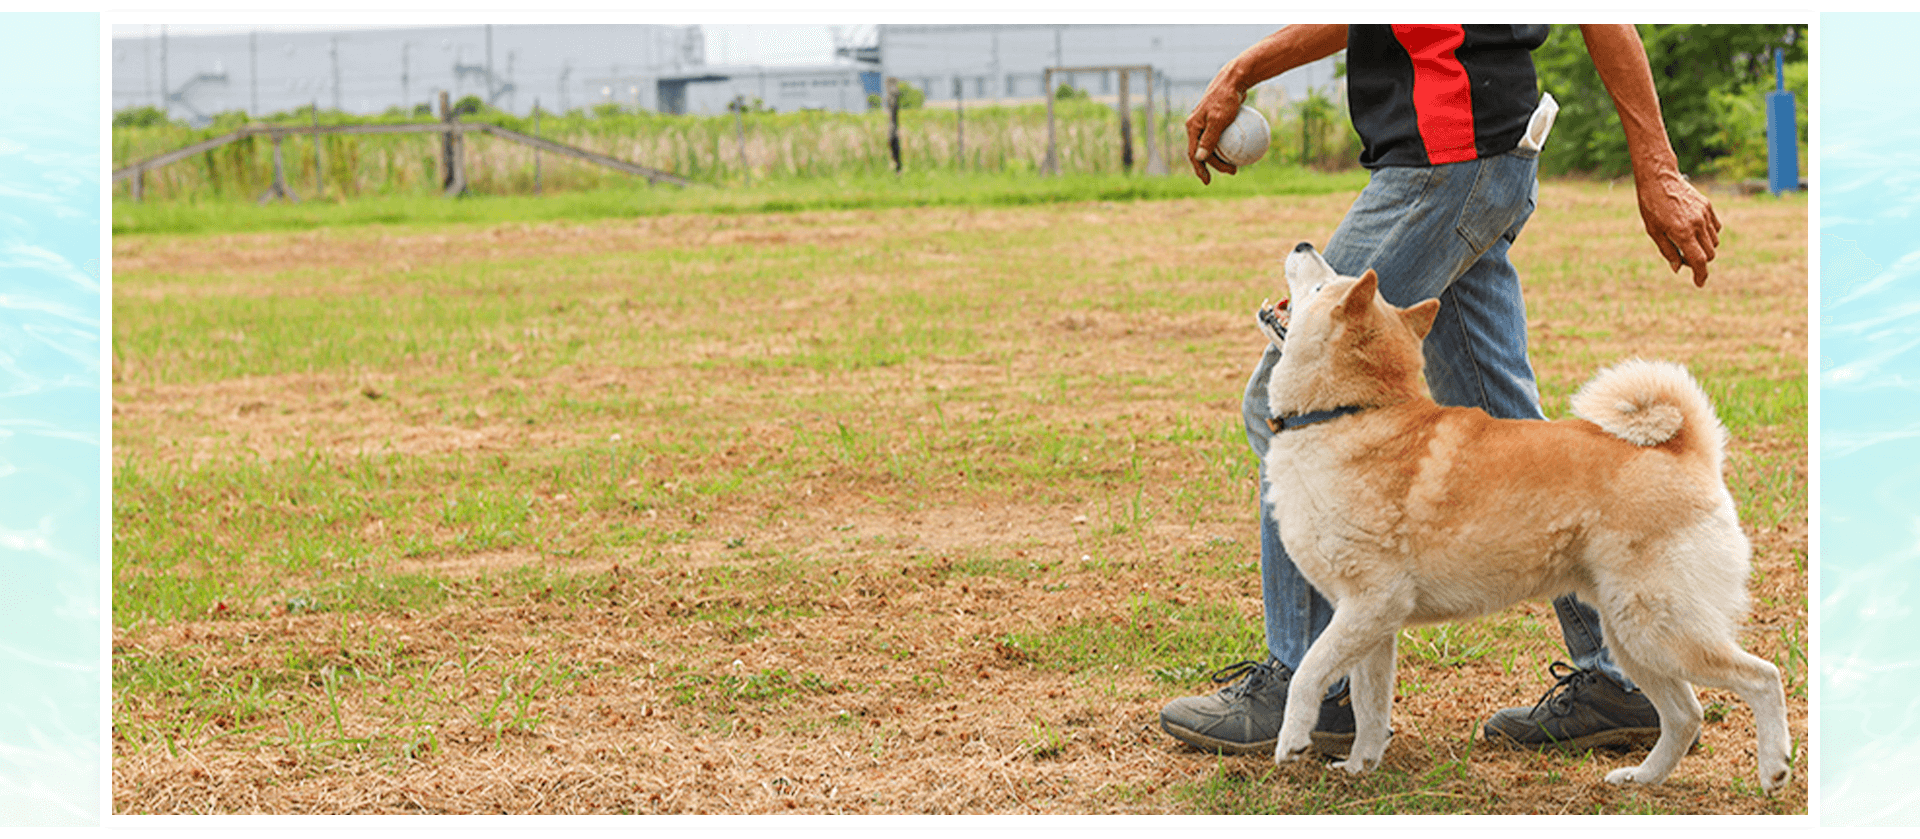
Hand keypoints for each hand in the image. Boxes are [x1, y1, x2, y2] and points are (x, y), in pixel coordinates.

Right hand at [1186, 81, 1244, 184]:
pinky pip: (1223, 137)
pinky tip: (1243, 151)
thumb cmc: (1226, 98)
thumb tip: (1201, 158)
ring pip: (1213, 145)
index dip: (1200, 169)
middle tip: (1233, 172)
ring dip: (1223, 158)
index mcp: (1193, 127)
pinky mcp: (1218, 120)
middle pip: (1204, 151)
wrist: (1234, 79)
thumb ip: (1209, 139)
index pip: (1194, 153)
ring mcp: (1207, 123)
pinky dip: (1230, 146)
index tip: (1208, 181)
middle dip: (1216, 165)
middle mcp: (1197, 126)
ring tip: (1236, 165)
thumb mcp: (1218, 119)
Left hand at [1635, 167, 1720, 286]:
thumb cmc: (1651, 206)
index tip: (1699, 283)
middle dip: (1699, 261)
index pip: (1699, 260)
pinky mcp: (1708, 206)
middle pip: (1709, 254)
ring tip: (1686, 241)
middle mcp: (1697, 224)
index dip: (1700, 275)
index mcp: (1682, 232)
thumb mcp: (1653, 231)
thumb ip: (1668, 251)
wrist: (1659, 178)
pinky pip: (1716, 228)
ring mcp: (1705, 214)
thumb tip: (1679, 268)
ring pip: (1714, 242)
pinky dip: (1709, 235)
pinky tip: (1695, 231)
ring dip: (1704, 248)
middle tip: (1682, 257)